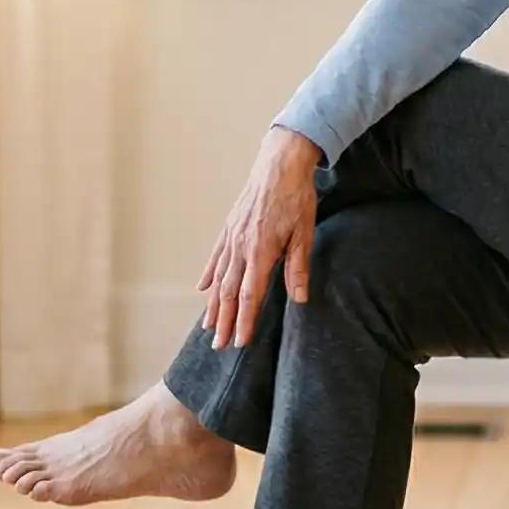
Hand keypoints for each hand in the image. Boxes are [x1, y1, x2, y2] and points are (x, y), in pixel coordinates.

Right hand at [195, 127, 322, 348]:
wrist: (280, 162)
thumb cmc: (296, 196)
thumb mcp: (304, 232)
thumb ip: (298, 267)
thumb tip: (299, 299)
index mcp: (260, 250)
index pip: (249, 295)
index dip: (244, 321)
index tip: (240, 342)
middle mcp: (241, 246)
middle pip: (228, 292)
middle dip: (223, 321)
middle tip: (218, 346)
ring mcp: (232, 236)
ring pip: (219, 278)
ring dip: (213, 304)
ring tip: (208, 327)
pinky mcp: (229, 226)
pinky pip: (216, 255)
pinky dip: (209, 274)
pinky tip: (203, 289)